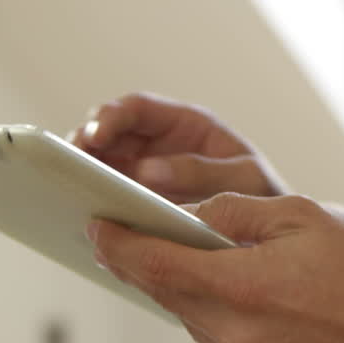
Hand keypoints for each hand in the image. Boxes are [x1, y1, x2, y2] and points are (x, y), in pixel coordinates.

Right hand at [68, 92, 285, 202]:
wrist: (272, 233)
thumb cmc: (265, 196)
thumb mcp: (245, 180)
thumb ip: (203, 173)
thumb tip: (148, 172)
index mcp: (186, 125)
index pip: (138, 109)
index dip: (111, 117)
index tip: (96, 135)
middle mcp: (160, 145)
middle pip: (108, 134)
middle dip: (86, 146)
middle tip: (72, 166)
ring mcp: (146, 173)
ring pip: (102, 166)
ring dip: (84, 176)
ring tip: (71, 193)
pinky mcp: (140, 203)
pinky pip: (109, 198)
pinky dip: (96, 204)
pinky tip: (87, 219)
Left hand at [88, 193, 343, 342]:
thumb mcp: (299, 215)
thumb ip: (234, 213)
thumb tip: (188, 217)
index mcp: (244, 287)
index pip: (158, 266)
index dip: (120, 246)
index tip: (98, 228)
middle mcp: (237, 337)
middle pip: (169, 296)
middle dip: (152, 265)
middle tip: (136, 237)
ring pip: (194, 322)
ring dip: (193, 294)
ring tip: (211, 268)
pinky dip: (223, 322)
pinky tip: (252, 302)